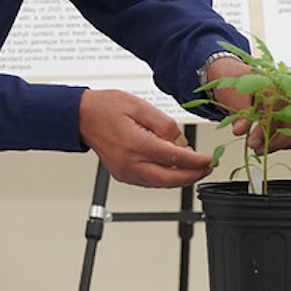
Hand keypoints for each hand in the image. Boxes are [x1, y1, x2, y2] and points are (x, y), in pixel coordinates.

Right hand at [79, 89, 214, 187]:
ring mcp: (125, 172)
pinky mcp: (123, 174)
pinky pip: (149, 182)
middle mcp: (129, 163)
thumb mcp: (140, 106)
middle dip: (192, 176)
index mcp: (135, 144)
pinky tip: (173, 168)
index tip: (209, 160)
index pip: (173, 157)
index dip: (195, 161)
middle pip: (169, 179)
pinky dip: (165, 178)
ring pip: (160, 184)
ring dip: (180, 178)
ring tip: (194, 168)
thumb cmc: (106, 107)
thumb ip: (164, 124)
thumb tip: (180, 142)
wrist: (82, 116)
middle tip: (207, 169)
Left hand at [206, 56, 290, 153]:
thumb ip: (239, 112)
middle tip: (257, 149)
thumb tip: (239, 131)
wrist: (237, 73)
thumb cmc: (236, 80)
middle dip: (276, 141)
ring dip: (284, 144)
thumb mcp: (232, 93)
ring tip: (262, 149)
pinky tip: (278, 146)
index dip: (264, 130)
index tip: (252, 143)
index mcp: (275, 84)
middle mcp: (290, 92)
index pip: (276, 111)